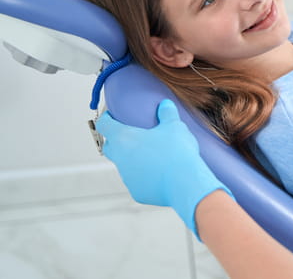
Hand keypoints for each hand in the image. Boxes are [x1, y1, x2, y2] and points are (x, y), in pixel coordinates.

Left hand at [96, 99, 232, 238]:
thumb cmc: (176, 152)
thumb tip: (165, 105)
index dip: (107, 118)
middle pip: (110, 147)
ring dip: (134, 159)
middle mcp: (120, 158)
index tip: (111, 115)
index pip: (104, 124)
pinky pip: (137, 181)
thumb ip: (167, 113)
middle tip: (133, 135)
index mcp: (124, 138)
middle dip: (117, 140)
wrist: (184, 182)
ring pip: (125, 165)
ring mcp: (127, 177)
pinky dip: (145, 175)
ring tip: (152, 155)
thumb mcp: (174, 126)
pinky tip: (160, 172)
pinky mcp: (136, 191)